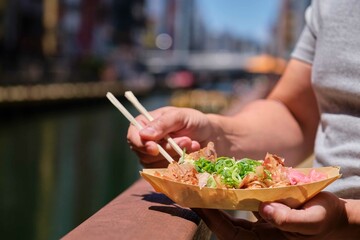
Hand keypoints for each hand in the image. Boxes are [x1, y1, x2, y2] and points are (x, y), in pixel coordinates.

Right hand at [127, 106, 212, 167]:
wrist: (209, 135)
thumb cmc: (192, 121)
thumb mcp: (180, 116)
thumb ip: (163, 124)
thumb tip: (143, 134)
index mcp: (144, 124)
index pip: (133, 137)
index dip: (141, 145)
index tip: (154, 148)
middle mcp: (145, 142)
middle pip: (146, 154)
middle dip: (168, 149)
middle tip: (187, 140)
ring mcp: (153, 158)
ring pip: (157, 165)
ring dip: (177, 155)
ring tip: (192, 143)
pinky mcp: (163, 169)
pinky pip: (166, 173)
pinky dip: (180, 165)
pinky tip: (191, 155)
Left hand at [193, 192, 349, 239]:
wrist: (334, 218)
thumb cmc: (326, 220)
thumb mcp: (313, 221)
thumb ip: (291, 220)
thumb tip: (265, 210)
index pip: (229, 232)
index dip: (211, 218)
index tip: (196, 202)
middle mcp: (257, 235)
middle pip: (224, 223)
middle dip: (207, 208)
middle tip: (191, 189)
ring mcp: (259, 226)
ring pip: (230, 215)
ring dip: (216, 201)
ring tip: (203, 184)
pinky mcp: (263, 215)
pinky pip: (242, 207)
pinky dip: (232, 196)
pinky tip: (226, 184)